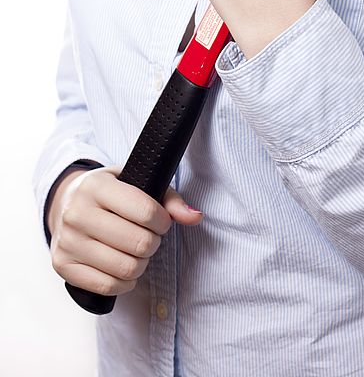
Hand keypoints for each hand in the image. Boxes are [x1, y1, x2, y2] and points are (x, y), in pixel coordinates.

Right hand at [48, 167, 202, 295]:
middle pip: (139, 243)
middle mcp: (77, 212)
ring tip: (137, 251)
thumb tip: (195, 216)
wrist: (67, 204)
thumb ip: (169, 200)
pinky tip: (124, 267)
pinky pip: (107, 286)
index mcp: (96, 186)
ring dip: (141, 264)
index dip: (163, 221)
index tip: (162, 222)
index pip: (146, 211)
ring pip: (125, 268)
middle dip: (153, 243)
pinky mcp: (62, 265)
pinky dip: (125, 282)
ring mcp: (67, 240)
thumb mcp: (137, 184)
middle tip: (150, 237)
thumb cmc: (111, 193)